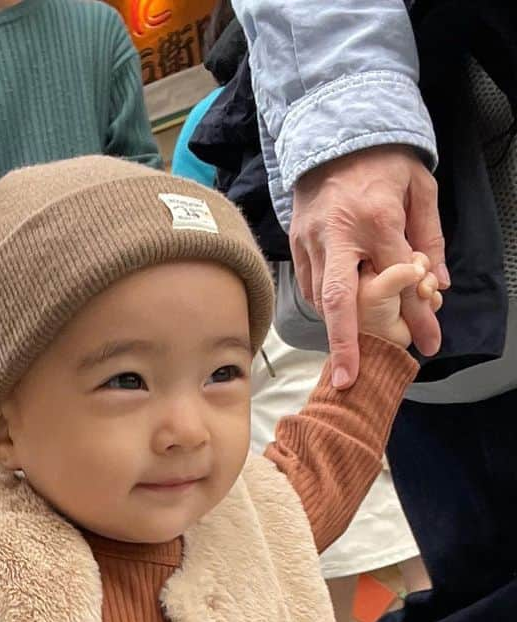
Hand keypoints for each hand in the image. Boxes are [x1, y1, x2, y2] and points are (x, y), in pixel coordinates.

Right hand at [291, 145, 447, 387]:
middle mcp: (339, 234)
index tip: (430, 344)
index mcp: (376, 219)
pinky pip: (309, 285)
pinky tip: (340, 311)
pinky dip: (326, 304)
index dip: (418, 314)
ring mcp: (311, 240)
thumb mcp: (420, 190)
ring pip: (322, 297)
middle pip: (340, 300)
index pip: (401, 278)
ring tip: (353, 344)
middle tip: (348, 380)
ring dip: (340, 324)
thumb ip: (429, 239)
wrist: (334, 132)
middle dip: (345, 344)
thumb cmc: (383, 160)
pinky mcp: (295, 242)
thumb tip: (435, 286)